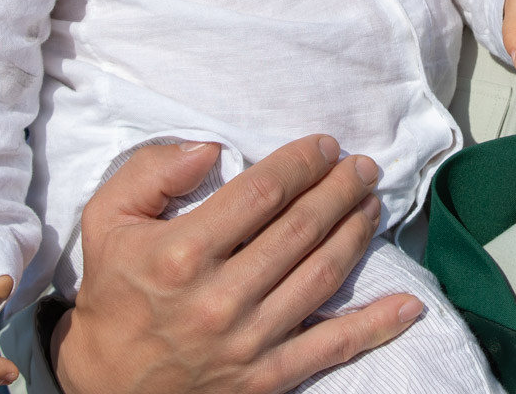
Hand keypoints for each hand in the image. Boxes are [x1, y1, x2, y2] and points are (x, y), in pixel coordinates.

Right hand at [50, 136, 420, 393]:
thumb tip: (209, 149)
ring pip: (322, 276)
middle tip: (363, 167)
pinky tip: (408, 304)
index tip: (324, 145)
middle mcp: (219, 297)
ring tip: (372, 204)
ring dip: (357, 233)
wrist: (107, 384)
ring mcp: (247, 342)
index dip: (302, 162)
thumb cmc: (114, 291)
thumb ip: (151, 172)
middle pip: (301, 228)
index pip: (262, 192)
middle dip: (341, 189)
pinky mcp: (265, 378)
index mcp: (182, 253)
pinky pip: (332, 348)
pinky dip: (376, 326)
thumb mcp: (107, 220)